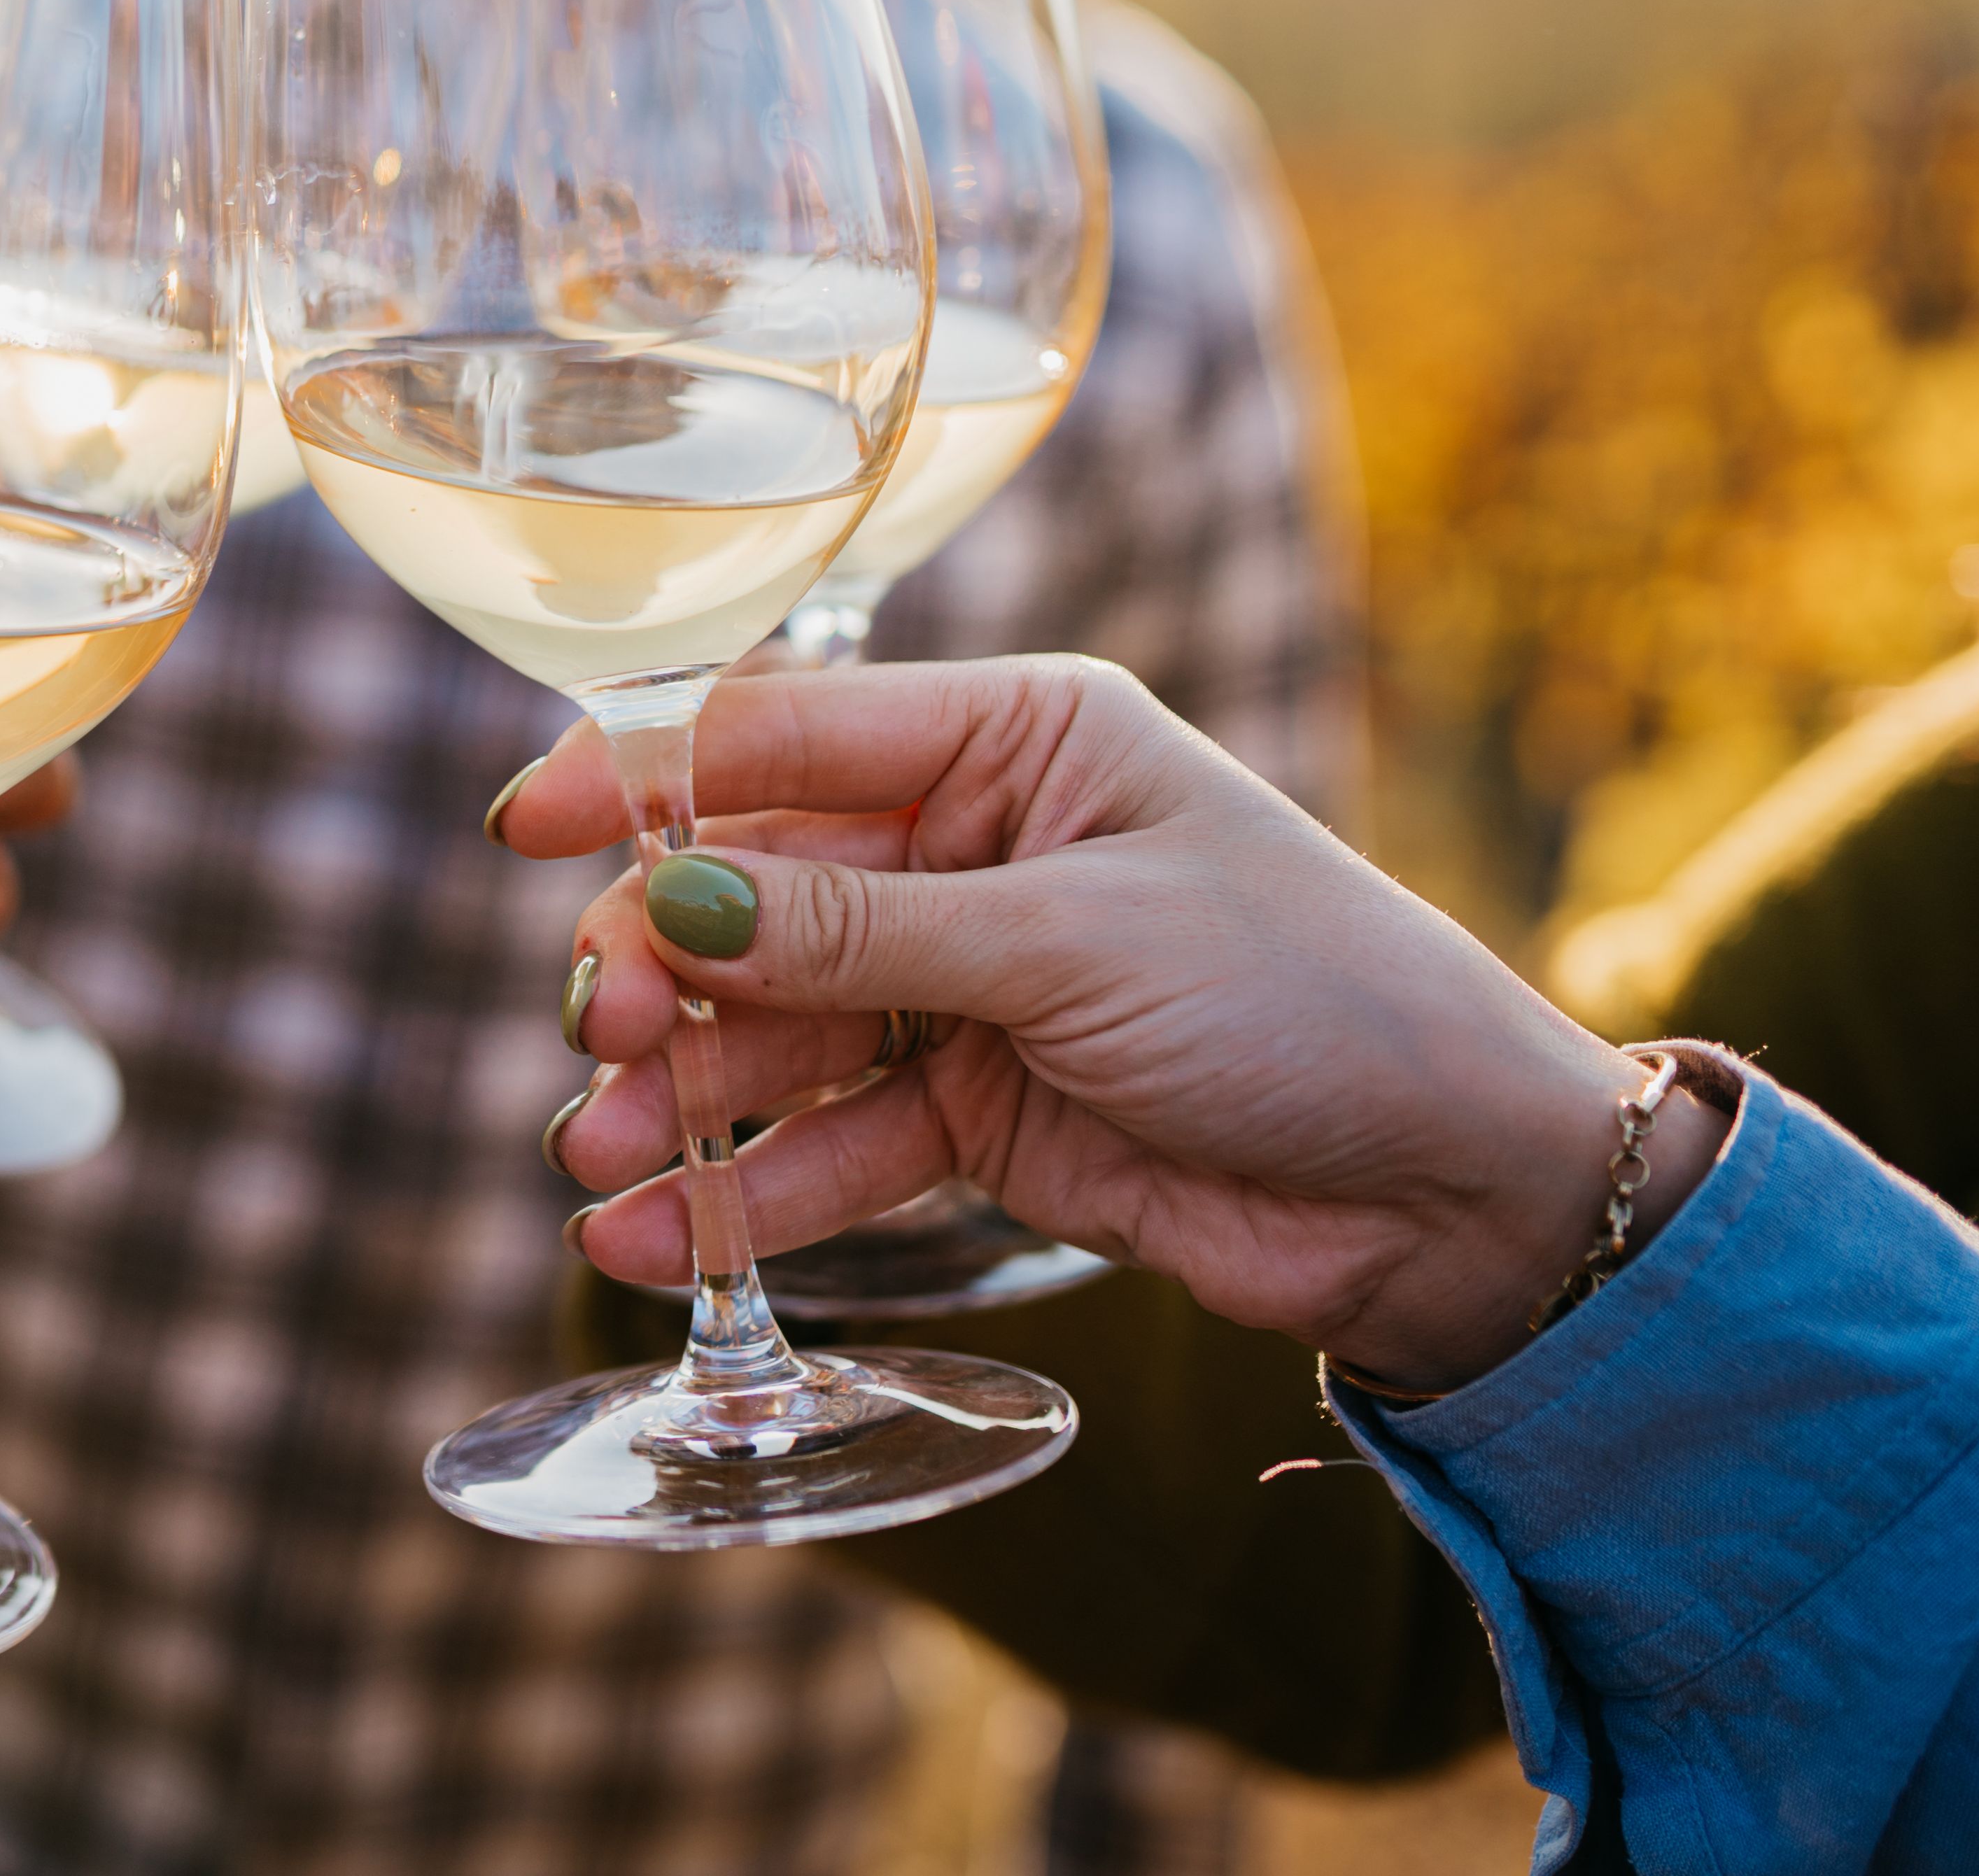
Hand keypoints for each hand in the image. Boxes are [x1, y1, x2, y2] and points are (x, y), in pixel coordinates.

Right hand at [506, 660, 1723, 1391]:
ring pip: (775, 1032)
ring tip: (600, 1163)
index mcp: (1012, 741)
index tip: (523, 829)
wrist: (1455, 1194)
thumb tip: (665, 908)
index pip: (784, 739)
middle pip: (755, 898)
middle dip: (659, 972)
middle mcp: (973, 847)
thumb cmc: (1308, 1000)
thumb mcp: (1071, 944)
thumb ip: (858, 936)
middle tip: (597, 1041)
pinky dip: (748, 1190)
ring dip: (683, 1098)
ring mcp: (968, 984)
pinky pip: (830, 1141)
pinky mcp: (979, 1111)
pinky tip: (659, 1239)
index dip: (645, 780)